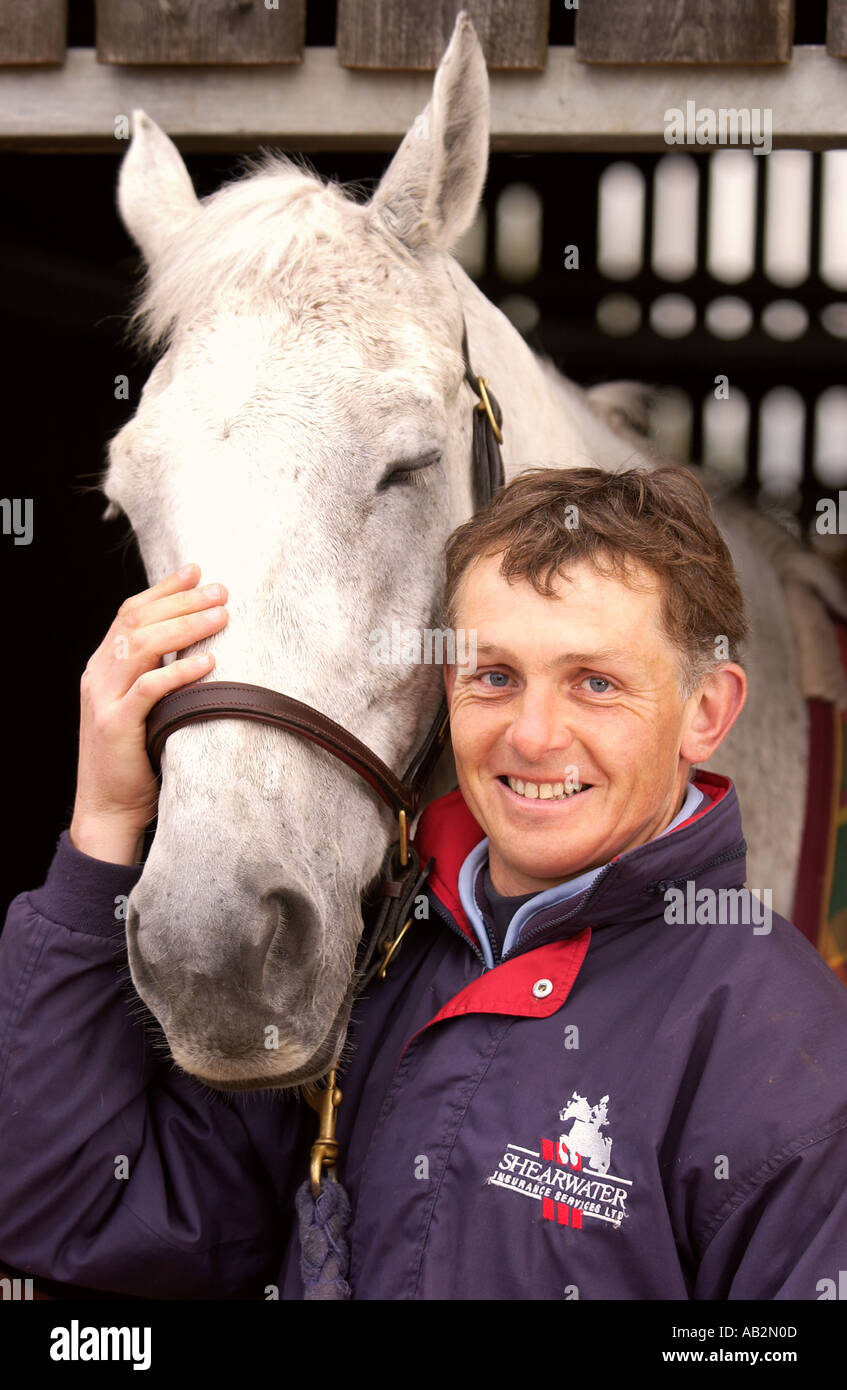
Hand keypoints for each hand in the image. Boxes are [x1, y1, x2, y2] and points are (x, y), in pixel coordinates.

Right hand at [69, 563, 228, 863]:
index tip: (196, 570)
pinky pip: (148, 689)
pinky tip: (209, 661)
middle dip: (181, 601)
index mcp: (103, 665)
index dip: (163, 588)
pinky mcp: (115, 726)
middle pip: (138, 621)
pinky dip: (179, 672)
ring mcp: (104, 699)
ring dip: (185, 627)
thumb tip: (199, 642)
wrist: (109, 808)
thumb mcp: (143, 706)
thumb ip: (157, 673)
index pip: (130, 612)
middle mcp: (99, 675)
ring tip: (221, 616)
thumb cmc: (137, 757)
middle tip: (221, 590)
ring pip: (142, 647)